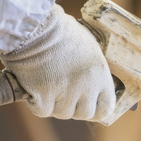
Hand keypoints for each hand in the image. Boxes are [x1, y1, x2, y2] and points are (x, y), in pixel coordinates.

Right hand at [0, 4, 115, 120]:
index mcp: (100, 74)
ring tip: (48, 84)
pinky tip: (35, 88)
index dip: (96, 109)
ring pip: (63, 113)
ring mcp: (65, 92)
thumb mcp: (89, 48)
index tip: (87, 105)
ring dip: (55, 104)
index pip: (106, 108)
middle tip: (63, 93)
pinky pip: (43, 111)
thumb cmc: (61, 32)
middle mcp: (86, 86)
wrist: (34, 25)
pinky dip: (37, 103)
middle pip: (84, 114)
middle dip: (74, 107)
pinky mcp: (43, 95)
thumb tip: (96, 89)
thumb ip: (94, 72)